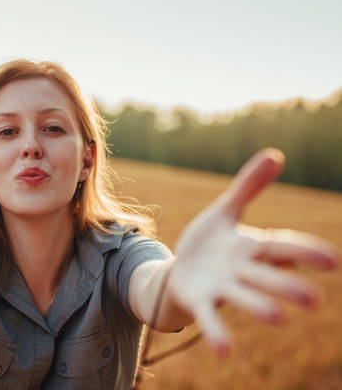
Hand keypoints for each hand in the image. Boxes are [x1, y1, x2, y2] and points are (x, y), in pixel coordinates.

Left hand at [167, 148, 338, 355]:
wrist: (177, 271)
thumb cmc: (209, 243)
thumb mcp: (225, 211)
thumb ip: (249, 186)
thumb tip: (275, 154)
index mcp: (251, 247)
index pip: (282, 246)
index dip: (305, 252)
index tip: (333, 260)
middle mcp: (241, 270)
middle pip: (266, 276)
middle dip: (287, 285)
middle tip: (314, 299)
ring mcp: (221, 288)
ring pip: (243, 297)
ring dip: (259, 306)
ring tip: (279, 319)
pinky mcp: (199, 302)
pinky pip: (210, 317)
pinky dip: (217, 332)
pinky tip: (224, 350)